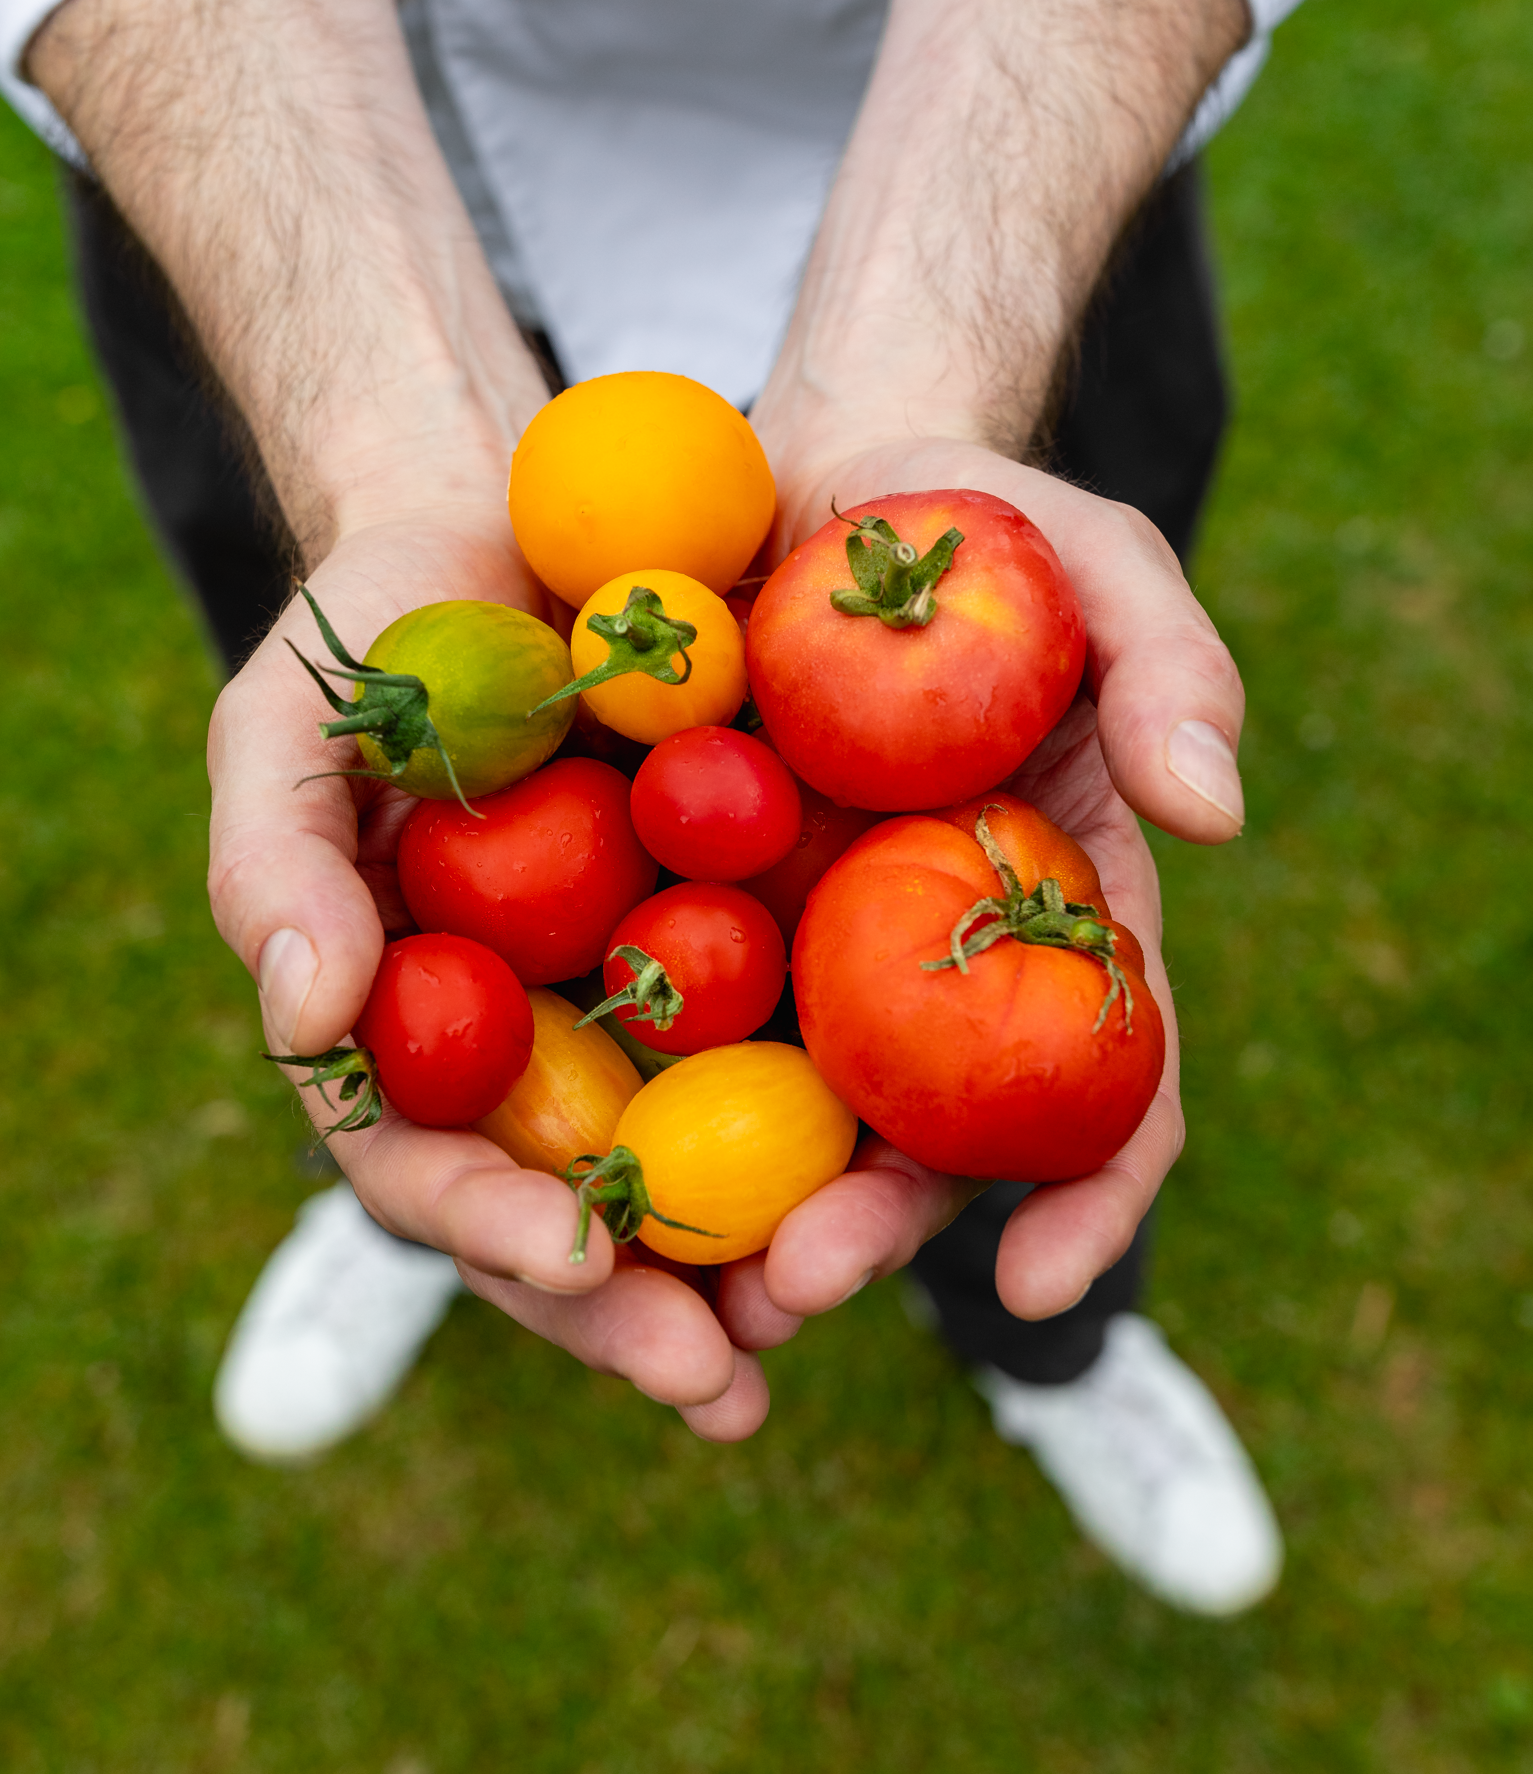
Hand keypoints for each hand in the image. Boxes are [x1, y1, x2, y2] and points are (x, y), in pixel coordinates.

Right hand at [207, 512, 770, 1440]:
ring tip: (817, 1313)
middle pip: (571, 1216)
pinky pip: (799, 1055)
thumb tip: (305, 1020)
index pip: (428, 1168)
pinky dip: (843, 1130)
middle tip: (715, 1377)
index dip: (488, 1229)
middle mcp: (527, 1052)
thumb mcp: (295, 721)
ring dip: (750, 1266)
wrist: (533, 525)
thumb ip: (275, 862)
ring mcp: (643, 1014)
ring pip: (693, 1175)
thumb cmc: (384, 630)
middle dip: (633, 1312)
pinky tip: (904, 1178)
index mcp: (409, 1033)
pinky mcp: (756, 953)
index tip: (568, 1258)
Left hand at [710, 432, 1241, 1355]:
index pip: (1111, 1086)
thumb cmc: (963, 519)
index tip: (1039, 1284)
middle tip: (790, 1284)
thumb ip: (1166, 657)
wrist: (790, 484)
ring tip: (657, 1289)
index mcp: (1058, 921)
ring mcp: (804, 961)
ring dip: (726, 1226)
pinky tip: (560, 1169)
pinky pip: (648, 1035)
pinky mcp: (679, 925)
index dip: (1092, 1192)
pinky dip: (618, 1110)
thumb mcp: (1084, 555)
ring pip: (777, 1130)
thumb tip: (1212, 810)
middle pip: (922, 1145)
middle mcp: (938, 975)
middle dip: (865, 1234)